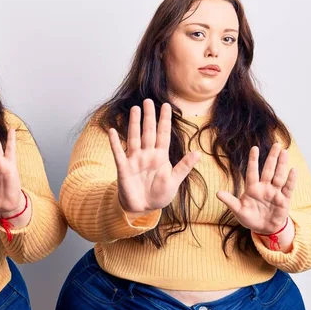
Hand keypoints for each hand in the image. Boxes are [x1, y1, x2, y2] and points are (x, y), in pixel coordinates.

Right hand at [108, 99, 200, 215]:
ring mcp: (134, 160)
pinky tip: (112, 132)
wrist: (143, 208)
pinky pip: (118, 153)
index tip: (166, 106)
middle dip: (149, 116)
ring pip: (134, 138)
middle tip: (148, 101)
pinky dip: (115, 143)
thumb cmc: (159, 195)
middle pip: (148, 132)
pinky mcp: (124, 168)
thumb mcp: (174, 181)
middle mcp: (147, 155)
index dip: (164, 120)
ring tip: (134, 109)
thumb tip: (198, 153)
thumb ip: (184, 166)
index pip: (163, 134)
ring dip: (134, 124)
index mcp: (160, 157)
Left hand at [216, 143, 296, 233]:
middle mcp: (264, 187)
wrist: (264, 229)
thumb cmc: (250, 218)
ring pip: (279, 176)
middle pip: (268, 170)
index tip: (254, 148)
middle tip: (276, 145)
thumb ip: (230, 201)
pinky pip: (288, 188)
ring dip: (282, 164)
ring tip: (284, 152)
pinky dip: (291, 179)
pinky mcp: (284, 200)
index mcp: (252, 188)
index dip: (253, 160)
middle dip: (272, 158)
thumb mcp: (238, 210)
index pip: (252, 171)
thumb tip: (217, 193)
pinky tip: (293, 169)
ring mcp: (275, 192)